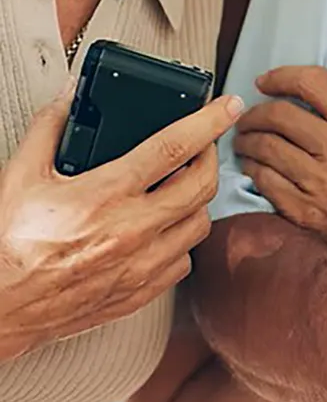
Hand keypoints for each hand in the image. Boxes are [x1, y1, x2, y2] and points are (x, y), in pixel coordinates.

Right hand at [0, 90, 241, 359]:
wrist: (1, 305)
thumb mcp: (22, 174)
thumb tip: (70, 96)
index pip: (175, 146)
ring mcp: (141, 265)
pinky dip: (182, 241)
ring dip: (199, 200)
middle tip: (204, 145)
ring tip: (184, 186)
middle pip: (203, 185)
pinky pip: (183, 261)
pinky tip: (166, 229)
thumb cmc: (10, 244)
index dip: (210, 120)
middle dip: (211, 157)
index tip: (228, 106)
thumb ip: (50, 127)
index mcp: (106, 195)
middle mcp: (132, 230)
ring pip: (200, 225)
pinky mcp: (140, 292)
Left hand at [233, 56, 326, 276]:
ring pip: (266, 147)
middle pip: (281, 115)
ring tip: (244, 139)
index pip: (315, 84)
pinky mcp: (305, 211)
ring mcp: (322, 184)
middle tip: (248, 116)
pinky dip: (251, 169)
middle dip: (256, 112)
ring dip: (247, 140)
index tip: (266, 80)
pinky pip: (264, 179)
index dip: (282, 76)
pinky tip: (252, 165)